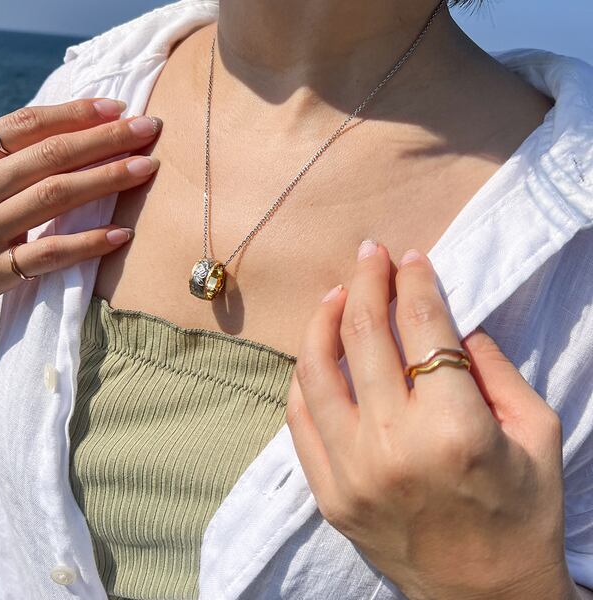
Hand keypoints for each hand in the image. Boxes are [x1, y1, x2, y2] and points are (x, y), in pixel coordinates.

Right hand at [0, 99, 161, 298]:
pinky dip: (86, 242)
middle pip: (49, 155)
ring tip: (146, 168)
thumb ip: (19, 164)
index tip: (118, 108)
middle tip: (148, 128)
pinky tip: (123, 233)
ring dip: (105, 179)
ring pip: (53, 196)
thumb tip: (83, 135)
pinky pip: (48, 254)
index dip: (73, 113)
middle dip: (103, 138)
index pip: (25, 126)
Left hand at [287, 241, 575, 599]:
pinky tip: (319, 352)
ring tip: (338, 293)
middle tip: (370, 254)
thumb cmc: (521, 513)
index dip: (414, 281)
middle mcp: (392, 446)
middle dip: (366, 281)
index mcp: (454, 429)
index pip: (423, 326)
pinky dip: (305, 375)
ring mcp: (349, 472)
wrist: (484, 598)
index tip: (410, 258)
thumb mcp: (536, 433)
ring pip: (316, 370)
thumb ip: (494, 367)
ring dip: (324, 319)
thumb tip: (452, 318)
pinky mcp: (327, 494)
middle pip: (363, 335)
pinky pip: (298, 418)